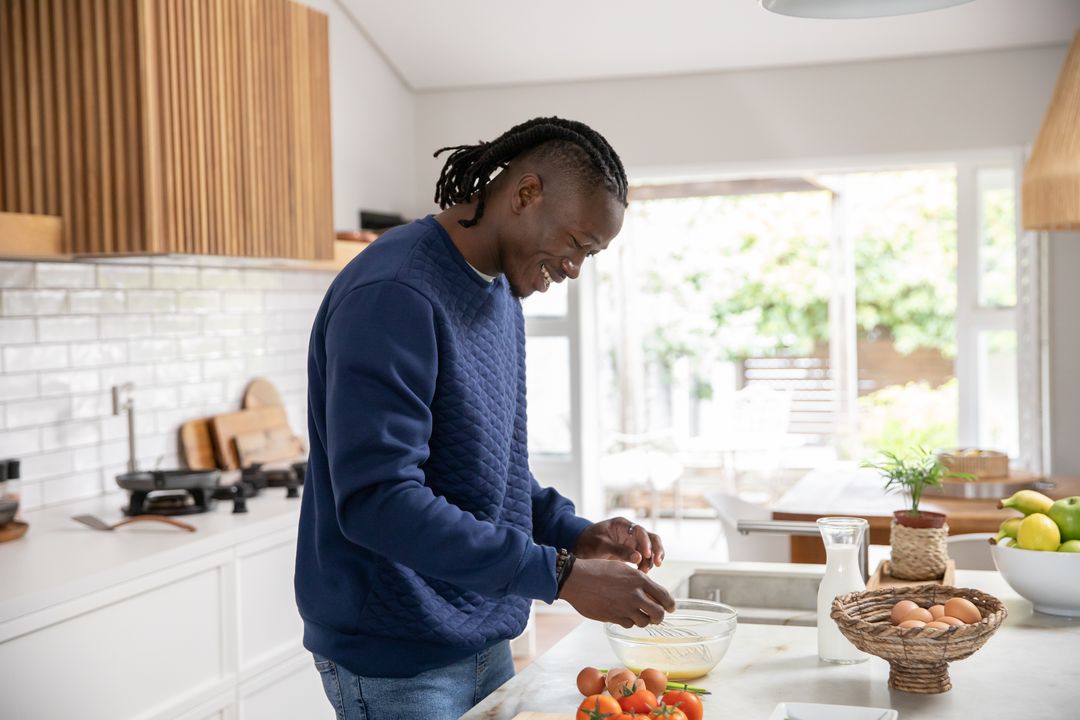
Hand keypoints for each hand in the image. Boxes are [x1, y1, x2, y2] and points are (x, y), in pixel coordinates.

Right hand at [558, 558, 675, 627]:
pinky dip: (628, 622)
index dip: (670, 605)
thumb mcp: (622, 568)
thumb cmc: (598, 570)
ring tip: (636, 614)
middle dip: (658, 616)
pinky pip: (629, 625)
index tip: (670, 608)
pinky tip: (622, 614)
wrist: (577, 579)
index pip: (665, 596)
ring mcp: (625, 608)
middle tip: (654, 616)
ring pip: (645, 622)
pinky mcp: (615, 618)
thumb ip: (638, 581)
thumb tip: (650, 593)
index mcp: (640, 580)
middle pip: (659, 614)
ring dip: (642, 620)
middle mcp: (636, 595)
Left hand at [574, 517, 664, 572]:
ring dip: (650, 560)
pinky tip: (642, 573)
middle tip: (657, 563)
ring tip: (645, 572)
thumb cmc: (588, 542)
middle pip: (651, 538)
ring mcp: (631, 542)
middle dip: (656, 550)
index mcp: (622, 525)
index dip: (646, 543)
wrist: (579, 548)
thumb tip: (639, 558)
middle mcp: (630, 532)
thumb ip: (619, 550)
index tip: (646, 555)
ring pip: (650, 549)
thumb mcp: (601, 545)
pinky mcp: (630, 552)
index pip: (640, 531)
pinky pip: (643, 558)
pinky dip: (645, 564)